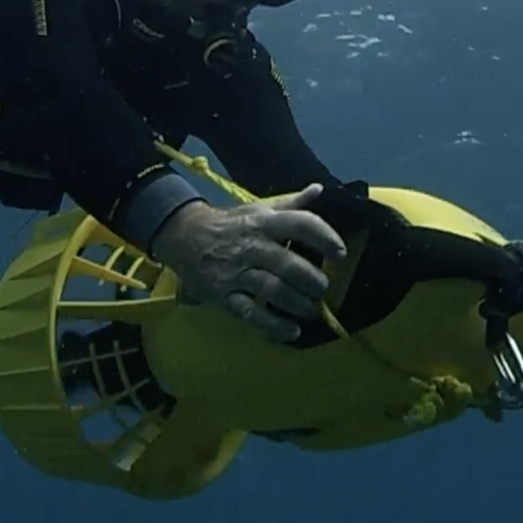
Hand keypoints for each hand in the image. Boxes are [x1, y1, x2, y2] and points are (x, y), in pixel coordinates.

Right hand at [150, 184, 346, 341]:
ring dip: (298, 304)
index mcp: (262, 222)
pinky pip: (251, 314)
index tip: (340, 253)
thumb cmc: (228, 223)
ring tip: (310, 310)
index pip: (299, 224)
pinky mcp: (223, 294)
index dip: (324, 237)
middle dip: (312, 280)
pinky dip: (274, 326)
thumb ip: (290, 204)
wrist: (183, 235)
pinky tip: (292, 332)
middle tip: (322, 289)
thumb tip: (319, 190)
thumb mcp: (257, 208)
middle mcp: (251, 246)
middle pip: (289, 264)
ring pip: (273, 290)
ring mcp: (236, 272)